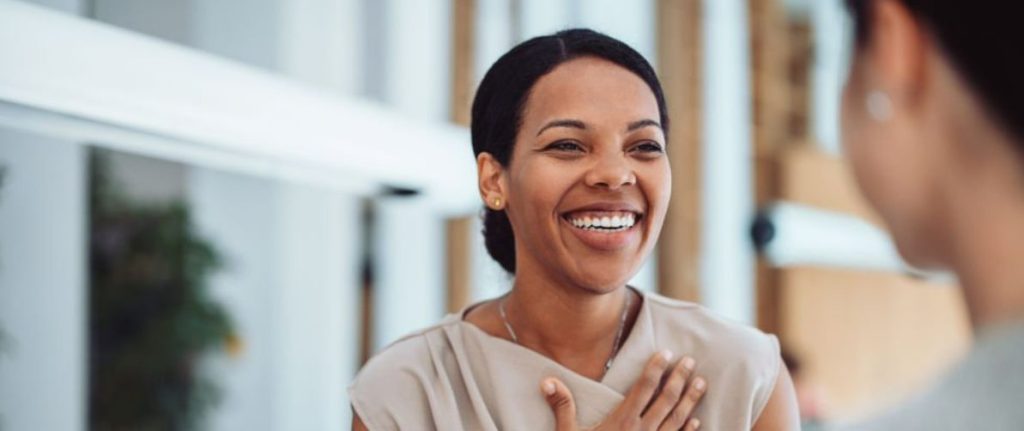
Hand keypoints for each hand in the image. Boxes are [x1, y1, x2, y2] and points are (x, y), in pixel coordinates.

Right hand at [541, 351, 705, 430]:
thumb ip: (562, 407)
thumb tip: (548, 381)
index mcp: (622, 422)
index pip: (644, 388)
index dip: (656, 368)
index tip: (667, 353)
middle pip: (666, 399)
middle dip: (679, 378)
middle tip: (690, 361)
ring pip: (677, 419)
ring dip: (690, 400)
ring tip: (701, 383)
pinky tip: (696, 421)